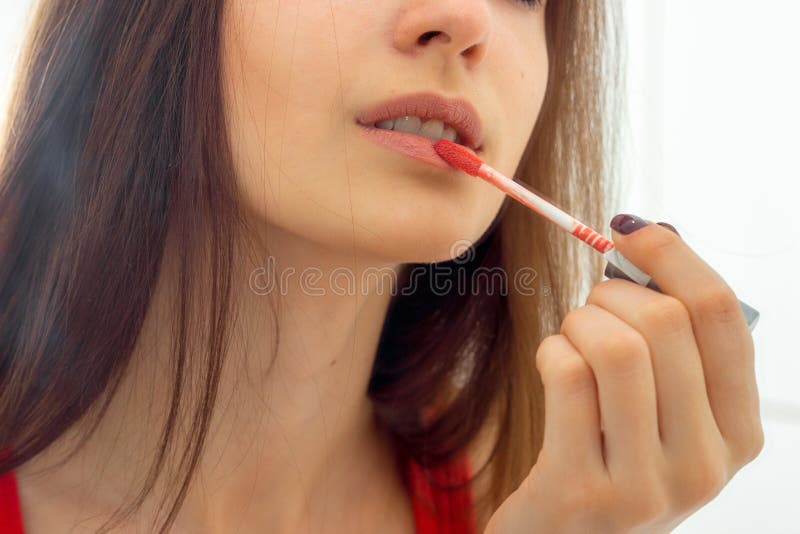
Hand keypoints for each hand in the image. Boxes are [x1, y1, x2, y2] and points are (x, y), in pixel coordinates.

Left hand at [484, 214, 763, 533]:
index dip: (673, 257)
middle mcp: (706, 464)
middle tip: (589, 312)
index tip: (631, 230)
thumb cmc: (609, 452)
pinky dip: (550, 350)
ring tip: (571, 340)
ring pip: (614, 345)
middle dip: (609, 295)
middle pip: (664, 323)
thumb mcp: (662, 407)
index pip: (722, 315)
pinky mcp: (582, 489)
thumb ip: (673, 334)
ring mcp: (646, 484)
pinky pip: (567, 373)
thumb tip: (657, 233)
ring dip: (578, 322)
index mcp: (738, 432)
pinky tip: (551, 366)